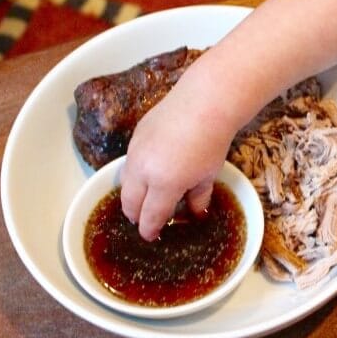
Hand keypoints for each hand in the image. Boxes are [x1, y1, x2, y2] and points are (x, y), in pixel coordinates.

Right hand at [119, 77, 235, 240]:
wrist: (205, 102)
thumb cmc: (212, 140)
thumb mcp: (208, 174)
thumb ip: (198, 197)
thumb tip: (194, 213)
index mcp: (164, 184)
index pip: (150, 216)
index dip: (150, 229)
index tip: (151, 235)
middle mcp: (144, 170)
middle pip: (129, 203)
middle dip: (136, 215)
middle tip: (145, 220)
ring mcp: (136, 151)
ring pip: (124, 182)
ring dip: (132, 194)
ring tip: (144, 198)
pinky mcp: (135, 136)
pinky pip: (128, 162)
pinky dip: (134, 173)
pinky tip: (149, 172)